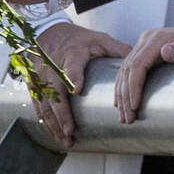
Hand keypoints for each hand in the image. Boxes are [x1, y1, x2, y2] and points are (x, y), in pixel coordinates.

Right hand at [30, 22, 130, 147]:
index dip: (73, 77)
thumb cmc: (78, 39)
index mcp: (73, 55)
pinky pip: (38, 106)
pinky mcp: (35, 85)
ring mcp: (42, 78)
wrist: (48, 33)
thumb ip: (117, 49)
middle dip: (62, 113)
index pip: (72, 66)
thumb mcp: (98, 39)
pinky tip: (55, 135)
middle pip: (55, 92)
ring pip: (45, 103)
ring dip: (54, 124)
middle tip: (70, 131)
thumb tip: (139, 62)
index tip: (77, 89)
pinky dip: (45, 122)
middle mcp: (54, 67)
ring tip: (66, 140)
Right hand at [114, 27, 173, 124]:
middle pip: (128, 69)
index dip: (133, 87)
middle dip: (125, 96)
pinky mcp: (145, 52)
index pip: (137, 65)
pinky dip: (124, 88)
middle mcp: (147, 40)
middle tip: (127, 119)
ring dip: (122, 95)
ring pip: (125, 71)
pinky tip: (123, 103)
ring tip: (124, 117)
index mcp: (157, 39)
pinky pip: (129, 71)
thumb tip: (165, 52)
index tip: (134, 107)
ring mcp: (144, 45)